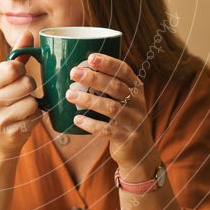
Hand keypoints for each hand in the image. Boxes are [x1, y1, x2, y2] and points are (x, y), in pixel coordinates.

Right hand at [0, 30, 42, 154]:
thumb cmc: (2, 101)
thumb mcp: (4, 79)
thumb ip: (17, 56)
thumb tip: (27, 33)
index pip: (12, 67)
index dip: (21, 71)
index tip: (16, 77)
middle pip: (27, 83)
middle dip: (30, 87)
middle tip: (21, 94)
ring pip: (33, 101)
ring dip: (33, 103)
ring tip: (22, 107)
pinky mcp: (12, 132)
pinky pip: (36, 117)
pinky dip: (34, 117)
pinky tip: (23, 119)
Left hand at [65, 52, 155, 167]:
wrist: (139, 152)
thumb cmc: (124, 120)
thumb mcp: (124, 101)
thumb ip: (109, 87)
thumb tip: (79, 71)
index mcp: (136, 89)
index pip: (125, 71)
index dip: (109, 63)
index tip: (91, 57)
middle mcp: (137, 103)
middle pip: (116, 87)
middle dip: (94, 78)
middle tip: (74, 73)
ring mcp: (133, 121)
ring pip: (111, 107)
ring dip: (88, 99)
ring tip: (69, 95)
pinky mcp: (127, 138)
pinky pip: (107, 130)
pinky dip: (91, 124)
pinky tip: (77, 119)